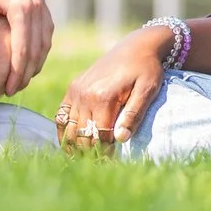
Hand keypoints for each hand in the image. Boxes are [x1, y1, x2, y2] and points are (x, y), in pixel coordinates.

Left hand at [0, 0, 54, 93]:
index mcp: (21, 4)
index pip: (24, 46)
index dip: (17, 70)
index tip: (8, 89)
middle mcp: (36, 2)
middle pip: (38, 46)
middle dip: (28, 71)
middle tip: (14, 90)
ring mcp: (40, 0)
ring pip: (46, 38)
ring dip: (37, 60)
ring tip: (23, 79)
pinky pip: (46, 28)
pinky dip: (40, 46)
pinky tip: (30, 59)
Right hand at [55, 25, 167, 154]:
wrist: (136, 46)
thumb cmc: (146, 69)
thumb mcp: (148, 89)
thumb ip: (134, 114)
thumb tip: (121, 139)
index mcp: (103, 96)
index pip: (99, 135)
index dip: (104, 153)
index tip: (110, 163)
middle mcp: (85, 94)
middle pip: (82, 136)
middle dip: (90, 153)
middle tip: (99, 164)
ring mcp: (76, 91)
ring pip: (68, 129)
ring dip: (75, 146)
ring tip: (86, 158)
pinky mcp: (73, 88)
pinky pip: (61, 116)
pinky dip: (64, 132)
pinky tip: (72, 144)